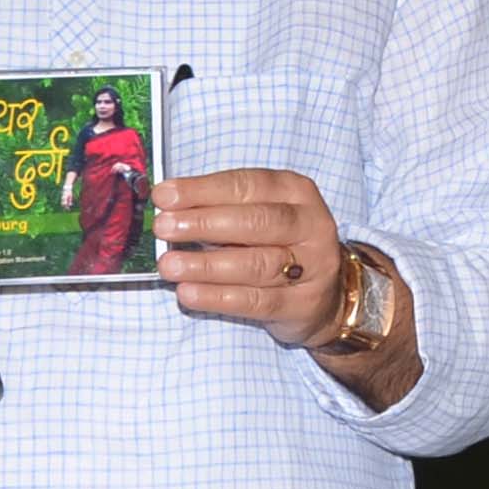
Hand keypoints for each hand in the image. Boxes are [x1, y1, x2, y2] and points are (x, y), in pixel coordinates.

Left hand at [154, 167, 348, 346]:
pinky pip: (257, 301)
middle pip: (258, 222)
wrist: (324, 294)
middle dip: (205, 223)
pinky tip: (189, 293)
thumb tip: (166, 208)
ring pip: (257, 264)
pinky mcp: (304, 304)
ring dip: (207, 265)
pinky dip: (219, 297)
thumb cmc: (276, 244)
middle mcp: (311, 225)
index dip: (204, 190)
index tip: (164, 197)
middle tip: (165, 228)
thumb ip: (218, 208)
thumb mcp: (256, 214)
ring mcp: (313, 266)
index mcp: (296, 192)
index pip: (248, 185)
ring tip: (169, 266)